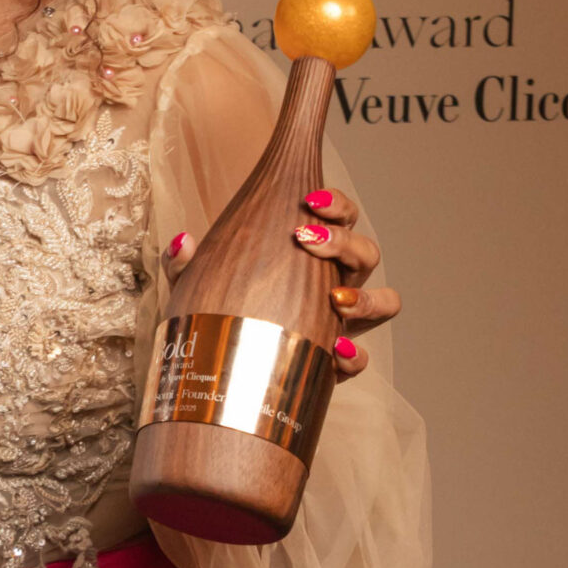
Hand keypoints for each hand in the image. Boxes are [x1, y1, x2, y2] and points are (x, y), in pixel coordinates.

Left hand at [164, 188, 401, 378]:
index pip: (341, 217)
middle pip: (366, 253)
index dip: (336, 204)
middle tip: (306, 238)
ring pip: (385, 303)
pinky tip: (335, 349)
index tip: (310, 199)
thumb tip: (183, 240)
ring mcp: (339, 324)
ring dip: (368, 298)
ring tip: (335, 297)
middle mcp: (334, 283)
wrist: (215, 369)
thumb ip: (183, 264)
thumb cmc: (216, 312)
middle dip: (345, 240)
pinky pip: (360, 359)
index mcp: (310, 256)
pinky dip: (355, 354)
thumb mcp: (194, 286)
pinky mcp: (333, 363)